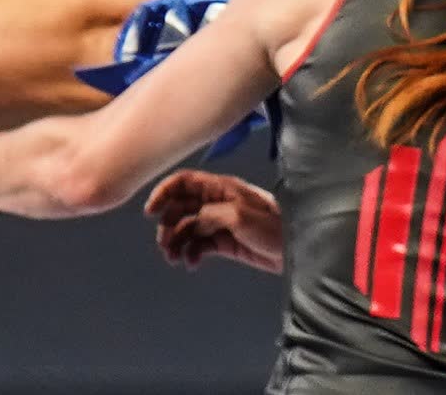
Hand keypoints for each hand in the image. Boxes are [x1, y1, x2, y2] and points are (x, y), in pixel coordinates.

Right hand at [145, 170, 282, 273]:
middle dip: (168, 224)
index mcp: (220, 188)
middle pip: (181, 207)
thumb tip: (192, 223)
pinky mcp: (224, 242)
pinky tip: (191, 263)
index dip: (164, 192)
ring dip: (176, 241)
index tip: (151, 211)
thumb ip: (211, 215)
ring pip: (187, 227)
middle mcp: (216, 202)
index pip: (184, 182)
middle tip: (164, 244)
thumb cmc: (274, 226)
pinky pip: (199, 244)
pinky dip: (191, 253)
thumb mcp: (240, 215)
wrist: (295, 249)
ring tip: (173, 258)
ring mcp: (218, 222)